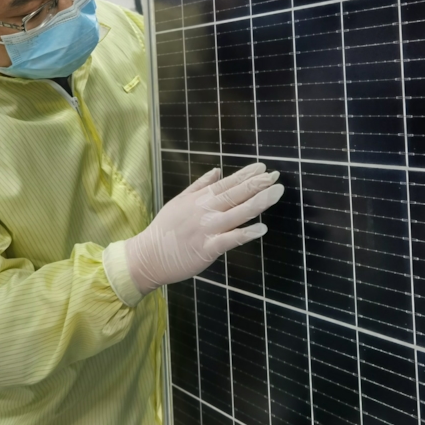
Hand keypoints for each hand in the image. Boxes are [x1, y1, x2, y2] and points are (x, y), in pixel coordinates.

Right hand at [124, 162, 283, 294]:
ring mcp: (207, 229)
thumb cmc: (164, 229)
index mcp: (199, 199)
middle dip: (257, 184)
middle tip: (276, 176)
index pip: (227, 183)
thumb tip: (217, 171)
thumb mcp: (179, 201)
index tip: (263, 168)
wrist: (148, 256)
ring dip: (258, 202)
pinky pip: (230, 239)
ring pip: (237, 213)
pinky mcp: (207, 249)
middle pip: (235, 195)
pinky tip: (262, 228)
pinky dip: (246, 233)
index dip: (246, 175)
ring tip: (276, 193)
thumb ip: (199, 186)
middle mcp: (205, 211)